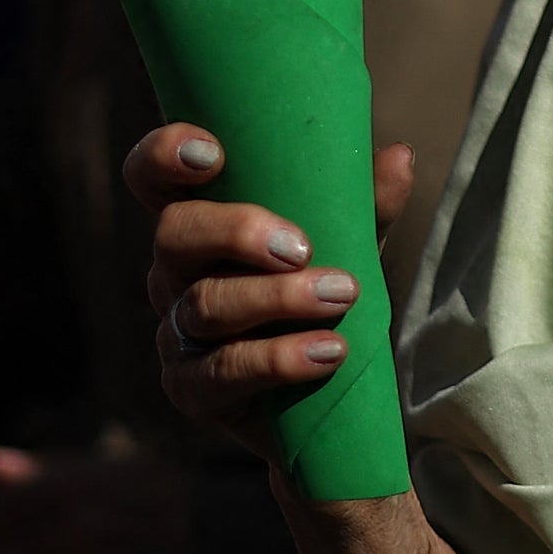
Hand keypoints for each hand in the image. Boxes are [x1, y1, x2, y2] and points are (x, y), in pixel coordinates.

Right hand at [133, 126, 412, 445]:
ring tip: (342, 295)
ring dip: (278, 299)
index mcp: (201, 223)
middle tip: (302, 247)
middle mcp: (174, 273)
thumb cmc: (325, 300)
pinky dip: (279, 360)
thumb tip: (400, 158)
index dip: (165, 156)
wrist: (328, 399)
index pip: (152, 178)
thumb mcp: (350, 247)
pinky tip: (328, 352)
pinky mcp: (191, 389)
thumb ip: (366, 206)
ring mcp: (176, 332)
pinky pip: (222, 372)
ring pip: (205, 304)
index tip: (214, 154)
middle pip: (173, 235)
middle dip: (236, 232)